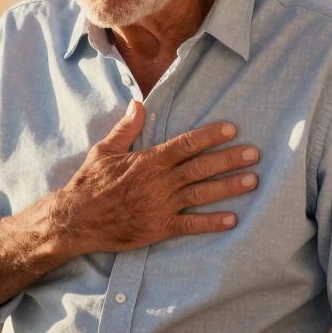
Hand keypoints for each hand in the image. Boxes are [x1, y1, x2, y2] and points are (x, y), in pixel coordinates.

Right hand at [52, 100, 258, 254]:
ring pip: (201, 194)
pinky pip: (190, 225)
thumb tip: (138, 103)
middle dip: (229, 159)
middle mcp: (159, 182)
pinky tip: (232, 220)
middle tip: (254, 153)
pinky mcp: (159, 228)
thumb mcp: (104, 150)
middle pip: (201, 167)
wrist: (77, 219)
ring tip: (252, 181)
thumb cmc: (90, 183)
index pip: (186, 144)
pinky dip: (211, 223)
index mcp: (148, 161)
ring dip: (228, 187)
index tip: (232, 129)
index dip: (211, 135)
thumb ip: (126, 128)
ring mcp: (161, 206)